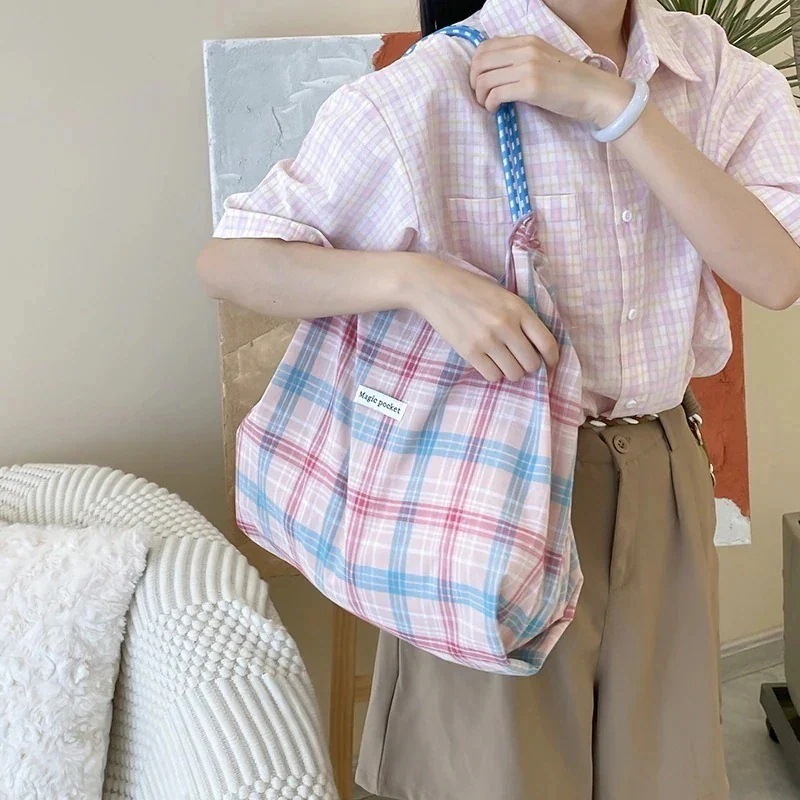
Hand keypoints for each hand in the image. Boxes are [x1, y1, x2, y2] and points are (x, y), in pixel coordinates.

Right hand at [406, 255, 559, 382]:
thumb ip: (521, 317)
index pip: (547, 343)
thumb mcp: (503, 295)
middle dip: (528, 365)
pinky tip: (488, 362)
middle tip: (519, 360)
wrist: (435, 287)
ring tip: (502, 361)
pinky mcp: (469, 352)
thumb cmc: (471, 289)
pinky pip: (492, 376)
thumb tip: (538, 348)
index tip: (549, 363)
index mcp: (518, 308)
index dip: (552, 359)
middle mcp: (506, 325)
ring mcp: (487, 340)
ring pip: (513, 373)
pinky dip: (493, 373)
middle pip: (531, 363)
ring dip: (511, 371)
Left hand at [469, 35, 632, 125]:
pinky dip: (490, 104)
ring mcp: (528, 67)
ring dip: (481, 96)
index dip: (475, 66)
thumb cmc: (569, 82)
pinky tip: (496, 110)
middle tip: (480, 96)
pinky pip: (496, 94)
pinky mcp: (531, 87)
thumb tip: (494, 66)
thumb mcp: (543, 60)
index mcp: (527, 41)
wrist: (594, 92)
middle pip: (480, 62)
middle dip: (474, 82)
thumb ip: (520, 58)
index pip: (485, 47)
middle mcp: (525, 49)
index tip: (480, 82)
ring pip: (485, 79)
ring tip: (488, 105)